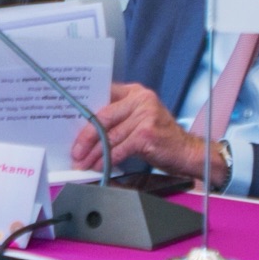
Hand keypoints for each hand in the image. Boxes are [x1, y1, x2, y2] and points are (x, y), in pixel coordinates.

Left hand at [68, 82, 225, 185]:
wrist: (188, 152)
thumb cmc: (161, 139)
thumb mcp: (140, 120)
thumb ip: (118, 118)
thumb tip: (86, 130)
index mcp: (135, 92)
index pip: (103, 97)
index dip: (84, 111)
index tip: (70, 123)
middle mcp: (141, 99)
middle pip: (103, 117)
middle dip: (85, 138)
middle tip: (75, 152)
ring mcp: (145, 115)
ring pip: (109, 136)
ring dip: (93, 154)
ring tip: (83, 164)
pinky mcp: (147, 134)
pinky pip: (119, 149)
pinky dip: (107, 160)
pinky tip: (99, 167)